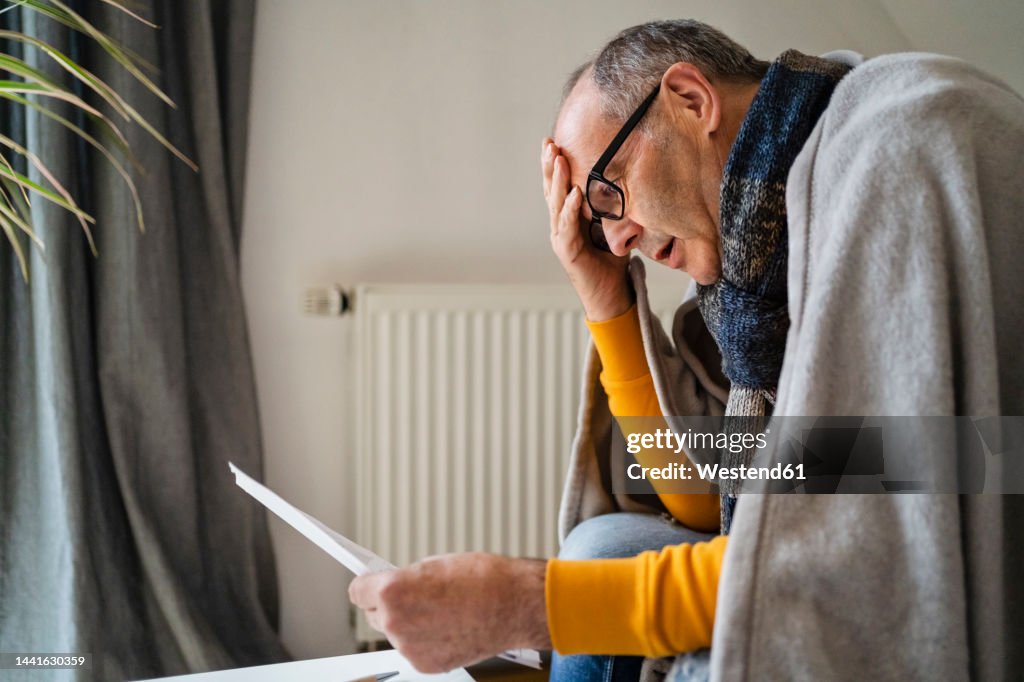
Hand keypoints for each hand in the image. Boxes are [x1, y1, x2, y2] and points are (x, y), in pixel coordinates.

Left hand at [349, 553, 550, 672]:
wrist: (514, 603)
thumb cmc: (482, 578)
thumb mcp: (434, 565)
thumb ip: (407, 580)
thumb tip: (397, 588)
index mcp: (392, 590)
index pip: (357, 591)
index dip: (368, 585)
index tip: (371, 585)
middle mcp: (394, 621)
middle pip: (374, 615)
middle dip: (390, 606)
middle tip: (416, 597)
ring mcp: (409, 647)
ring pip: (397, 634)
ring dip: (411, 624)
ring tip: (442, 612)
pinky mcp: (426, 664)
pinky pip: (416, 649)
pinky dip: (427, 641)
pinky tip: (449, 627)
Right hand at [542, 137, 632, 320]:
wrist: (610, 295)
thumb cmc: (611, 261)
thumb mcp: (614, 226)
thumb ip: (614, 206)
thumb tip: (631, 181)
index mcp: (568, 218)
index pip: (559, 187)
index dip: (554, 166)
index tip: (553, 142)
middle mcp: (560, 226)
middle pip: (551, 191)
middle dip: (549, 166)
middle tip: (549, 143)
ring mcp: (561, 239)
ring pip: (555, 205)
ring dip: (556, 181)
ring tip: (558, 159)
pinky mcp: (567, 252)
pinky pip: (567, 227)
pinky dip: (570, 209)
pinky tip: (573, 193)